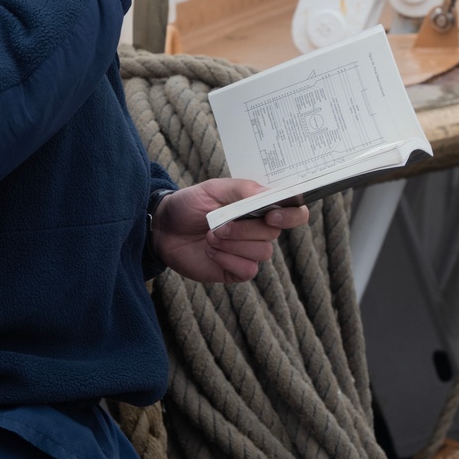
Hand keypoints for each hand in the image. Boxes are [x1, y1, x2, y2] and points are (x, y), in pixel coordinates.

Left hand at [150, 180, 308, 284]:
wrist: (164, 228)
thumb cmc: (190, 204)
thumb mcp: (214, 188)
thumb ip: (243, 188)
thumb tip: (269, 194)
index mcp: (260, 207)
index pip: (294, 211)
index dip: (291, 214)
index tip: (272, 214)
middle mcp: (260, 230)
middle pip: (274, 234)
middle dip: (245, 229)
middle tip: (218, 225)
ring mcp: (249, 251)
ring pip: (262, 252)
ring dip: (233, 244)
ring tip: (209, 237)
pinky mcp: (236, 270)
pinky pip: (248, 270)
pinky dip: (228, 259)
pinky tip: (210, 252)